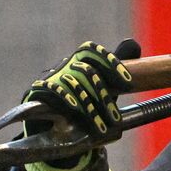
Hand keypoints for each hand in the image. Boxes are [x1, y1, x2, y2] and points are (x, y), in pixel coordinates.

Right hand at [24, 39, 139, 136]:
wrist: (52, 127)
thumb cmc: (82, 104)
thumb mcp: (103, 88)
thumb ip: (114, 70)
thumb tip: (133, 43)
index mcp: (79, 60)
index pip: (92, 51)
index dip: (110, 62)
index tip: (128, 82)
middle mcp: (64, 65)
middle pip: (85, 71)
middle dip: (103, 95)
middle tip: (114, 117)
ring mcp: (50, 77)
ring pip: (72, 84)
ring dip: (89, 107)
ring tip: (101, 126)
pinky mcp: (37, 92)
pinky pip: (51, 90)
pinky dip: (65, 97)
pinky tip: (75, 107)